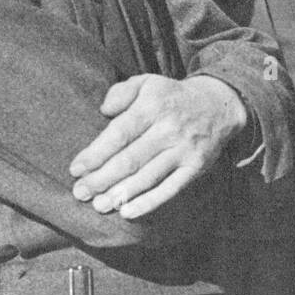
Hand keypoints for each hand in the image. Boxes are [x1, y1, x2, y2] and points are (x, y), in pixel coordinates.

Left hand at [69, 74, 246, 218]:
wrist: (218, 106)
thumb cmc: (171, 97)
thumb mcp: (147, 82)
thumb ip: (122, 92)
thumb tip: (104, 110)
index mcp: (154, 105)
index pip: (120, 133)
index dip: (96, 154)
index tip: (76, 169)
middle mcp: (170, 128)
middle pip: (131, 159)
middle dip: (102, 179)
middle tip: (80, 192)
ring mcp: (184, 149)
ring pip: (148, 177)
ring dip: (121, 194)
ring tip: (98, 205)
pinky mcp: (195, 167)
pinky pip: (170, 189)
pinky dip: (149, 203)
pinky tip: (128, 212)